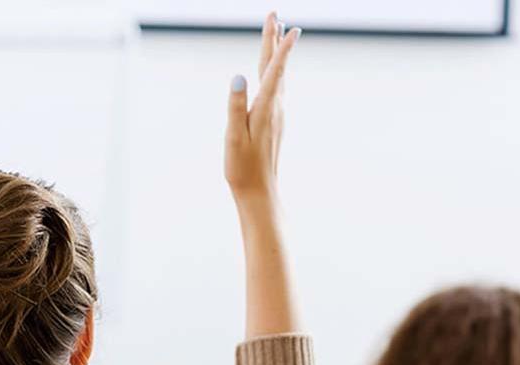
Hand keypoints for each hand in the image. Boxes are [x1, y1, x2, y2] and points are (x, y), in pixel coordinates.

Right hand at [225, 13, 300, 198]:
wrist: (258, 192)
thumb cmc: (242, 167)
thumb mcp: (233, 136)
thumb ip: (235, 105)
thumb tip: (237, 76)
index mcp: (266, 108)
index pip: (274, 70)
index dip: (280, 46)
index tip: (285, 24)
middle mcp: (276, 107)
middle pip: (276, 67)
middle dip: (275, 40)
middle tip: (275, 15)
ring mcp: (277, 114)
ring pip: (278, 76)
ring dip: (276, 53)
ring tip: (277, 33)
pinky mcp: (274, 121)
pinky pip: (276, 87)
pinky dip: (275, 71)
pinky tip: (273, 70)